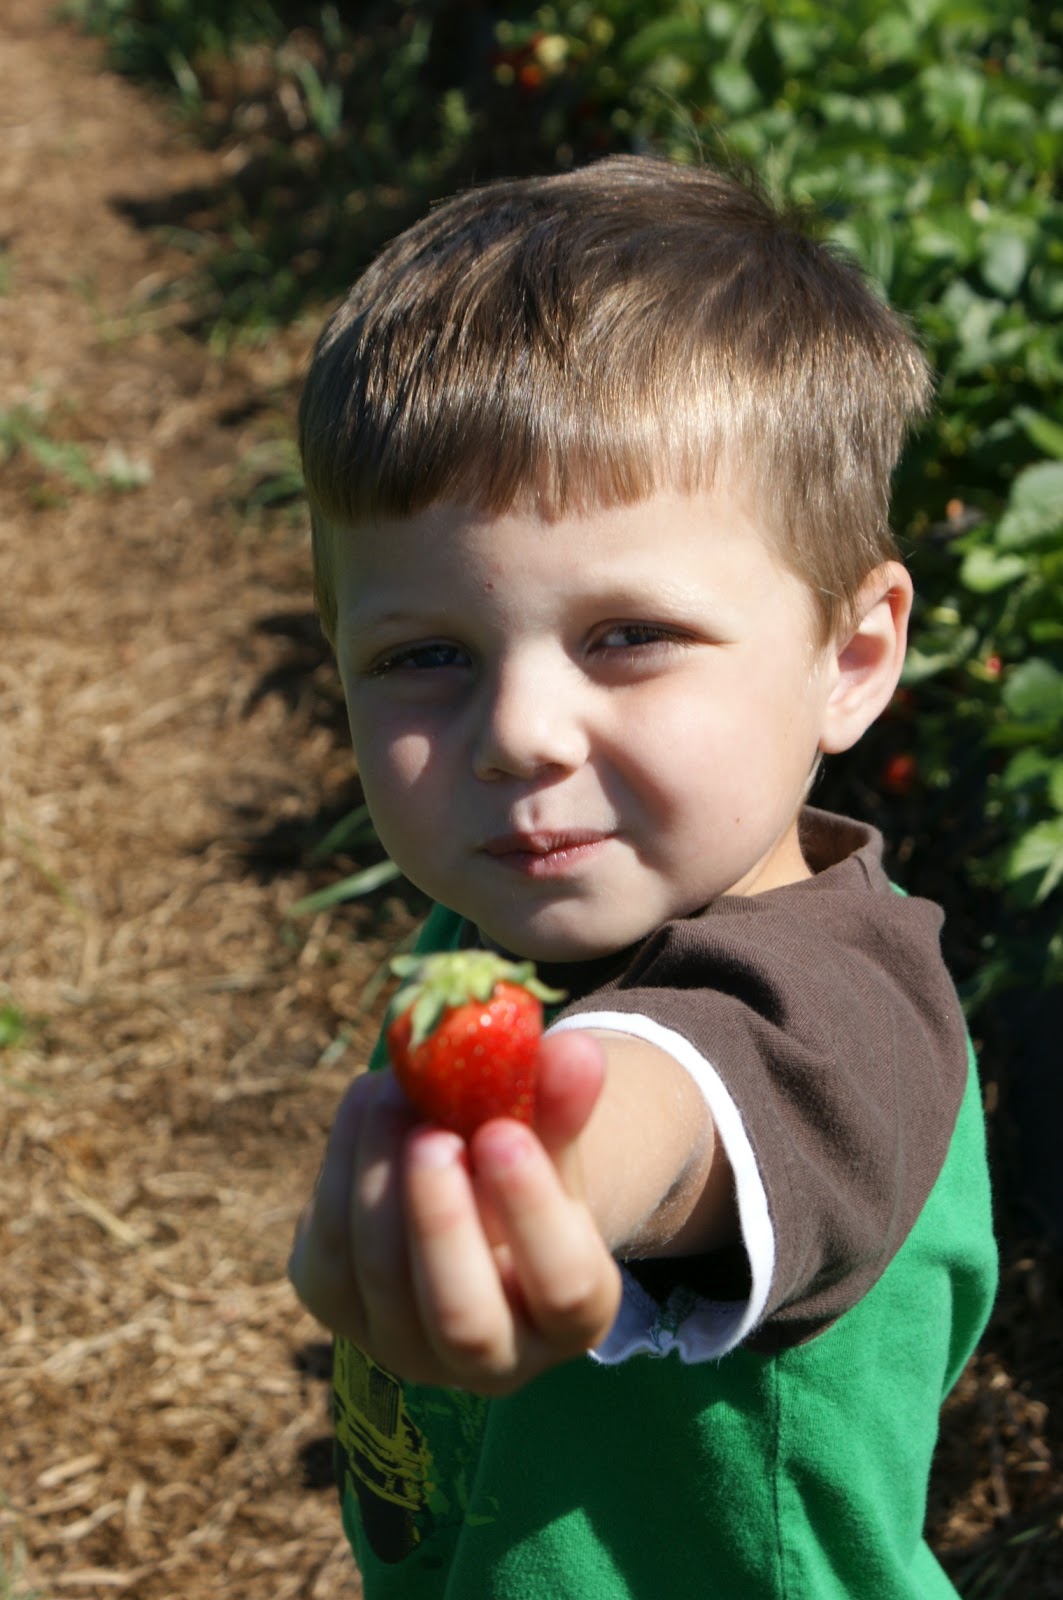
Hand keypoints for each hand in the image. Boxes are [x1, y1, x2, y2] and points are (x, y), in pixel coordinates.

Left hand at [288, 1031, 621, 1394]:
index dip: (533, 1213)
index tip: (504, 1133)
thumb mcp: (552, 1140)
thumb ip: (562, 1102)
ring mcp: (403, 1343)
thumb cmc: (525, 1169)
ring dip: (380, 1172)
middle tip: (432, 1134)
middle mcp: (491, 1357)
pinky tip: (367, 1101)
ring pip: (381, 1275)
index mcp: (570, 1320)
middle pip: (462, 1317)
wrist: (463, 1195)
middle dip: (440, 1221)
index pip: (564, 1288)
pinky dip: (343, 1164)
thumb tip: (574, 1050)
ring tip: (395, 1089)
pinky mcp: (336, 1307)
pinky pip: (330, 1245)